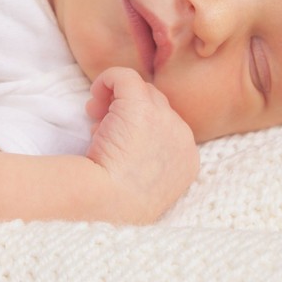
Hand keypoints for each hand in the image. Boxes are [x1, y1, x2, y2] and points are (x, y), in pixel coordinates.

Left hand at [85, 67, 199, 223]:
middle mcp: (182, 135)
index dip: (139, 130)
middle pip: (156, 106)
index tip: (115, 143)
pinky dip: (108, 80)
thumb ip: (149, 164)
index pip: (166, 129)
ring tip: (94, 117)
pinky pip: (125, 77)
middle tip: (99, 127)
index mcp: (187, 160)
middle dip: (127, 112)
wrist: (107, 201)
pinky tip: (94, 94)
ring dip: (117, 99)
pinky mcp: (140, 104)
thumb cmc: (118, 205)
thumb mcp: (147, 188)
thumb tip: (129, 144)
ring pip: (142, 91)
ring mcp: (164, 118)